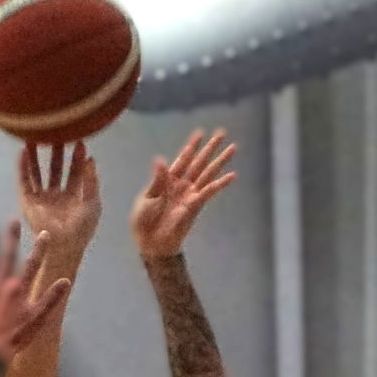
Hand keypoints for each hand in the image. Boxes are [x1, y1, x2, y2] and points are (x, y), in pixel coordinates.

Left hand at [0, 222, 70, 361]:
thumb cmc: (15, 338)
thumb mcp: (37, 320)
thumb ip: (50, 299)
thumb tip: (65, 281)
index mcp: (19, 288)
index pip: (32, 264)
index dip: (39, 249)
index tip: (44, 233)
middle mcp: (2, 283)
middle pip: (8, 257)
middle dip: (11, 238)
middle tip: (13, 221)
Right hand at [19, 142, 101, 268]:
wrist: (65, 245)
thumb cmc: (83, 229)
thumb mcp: (93, 202)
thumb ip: (92, 181)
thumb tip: (91, 158)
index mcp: (73, 197)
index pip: (74, 172)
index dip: (77, 157)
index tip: (79, 140)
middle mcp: (56, 197)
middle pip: (55, 168)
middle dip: (56, 152)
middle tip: (58, 132)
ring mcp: (42, 199)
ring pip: (37, 172)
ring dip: (35, 156)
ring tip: (34, 137)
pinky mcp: (29, 203)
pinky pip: (24, 181)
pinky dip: (22, 167)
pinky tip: (22, 152)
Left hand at [131, 128, 237, 260]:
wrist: (151, 244)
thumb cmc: (144, 222)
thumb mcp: (146, 199)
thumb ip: (157, 180)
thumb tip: (160, 159)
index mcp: (167, 180)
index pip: (182, 159)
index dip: (192, 146)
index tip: (200, 133)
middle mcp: (182, 184)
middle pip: (199, 162)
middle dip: (210, 148)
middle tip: (222, 132)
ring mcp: (190, 194)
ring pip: (208, 173)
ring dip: (220, 161)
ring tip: (233, 148)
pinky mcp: (195, 206)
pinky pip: (209, 192)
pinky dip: (220, 184)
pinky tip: (232, 175)